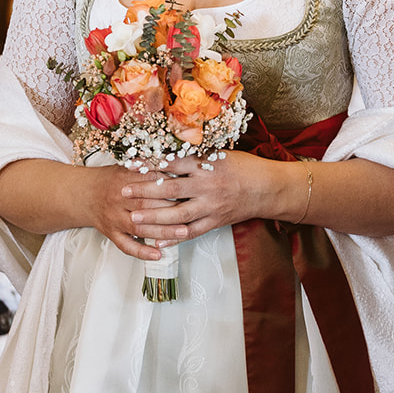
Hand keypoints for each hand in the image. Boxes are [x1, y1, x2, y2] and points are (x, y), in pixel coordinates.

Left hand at [117, 151, 281, 247]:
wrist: (270, 188)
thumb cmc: (246, 167)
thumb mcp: (221, 154)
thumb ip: (196, 155)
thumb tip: (170, 152)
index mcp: (206, 165)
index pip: (171, 163)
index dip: (149, 163)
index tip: (130, 164)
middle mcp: (206, 186)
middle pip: (169, 189)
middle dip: (144, 191)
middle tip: (123, 191)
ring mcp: (211, 206)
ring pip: (177, 214)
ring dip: (153, 217)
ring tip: (134, 218)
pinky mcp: (216, 221)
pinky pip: (192, 232)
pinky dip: (174, 237)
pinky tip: (158, 241)